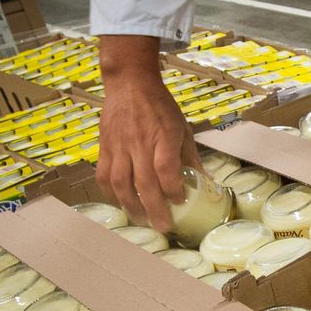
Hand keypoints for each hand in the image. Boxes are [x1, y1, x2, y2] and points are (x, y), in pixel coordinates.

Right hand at [96, 35, 199, 231]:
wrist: (130, 84)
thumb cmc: (161, 107)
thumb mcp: (182, 128)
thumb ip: (191, 157)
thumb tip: (206, 182)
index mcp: (162, 137)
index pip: (166, 169)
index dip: (173, 188)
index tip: (180, 202)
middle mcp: (139, 143)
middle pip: (144, 182)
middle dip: (154, 208)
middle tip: (163, 226)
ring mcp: (119, 146)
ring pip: (121, 183)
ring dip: (131, 205)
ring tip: (142, 219)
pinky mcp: (104, 147)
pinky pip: (104, 175)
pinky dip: (110, 193)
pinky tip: (120, 203)